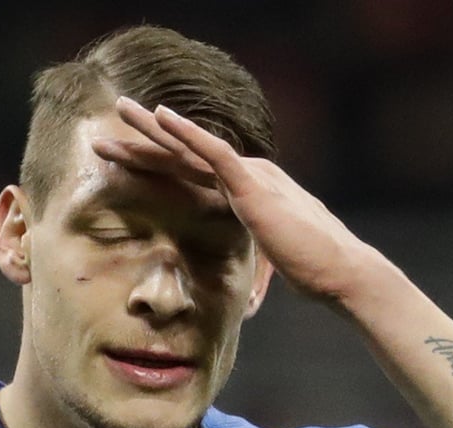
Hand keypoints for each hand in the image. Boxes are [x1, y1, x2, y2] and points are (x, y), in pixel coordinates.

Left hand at [92, 96, 368, 301]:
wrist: (340, 272)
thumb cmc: (313, 269)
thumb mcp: (272, 257)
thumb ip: (254, 256)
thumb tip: (241, 292)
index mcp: (248, 191)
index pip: (194, 174)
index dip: (157, 164)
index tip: (124, 159)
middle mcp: (246, 175)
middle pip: (184, 155)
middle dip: (146, 138)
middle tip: (112, 120)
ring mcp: (249, 177)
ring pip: (190, 147)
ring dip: (153, 128)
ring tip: (120, 110)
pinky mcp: (252, 186)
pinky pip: (213, 152)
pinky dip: (186, 133)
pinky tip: (163, 117)